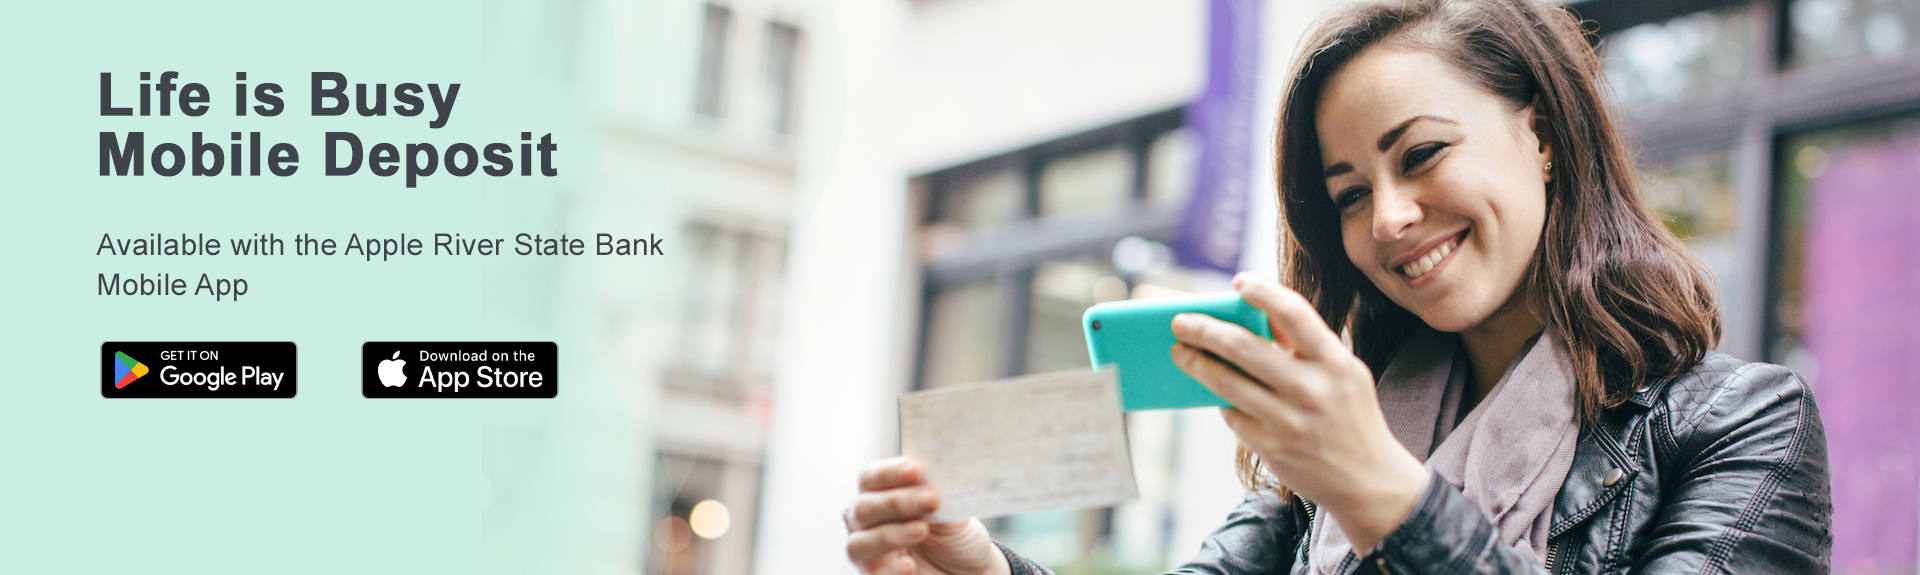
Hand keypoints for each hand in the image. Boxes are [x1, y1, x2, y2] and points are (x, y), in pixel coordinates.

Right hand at [845, 457, 1010, 574]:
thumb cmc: (955, 536)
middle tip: (930, 499)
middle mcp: (869, 522)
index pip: (871, 477)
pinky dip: (890, 569)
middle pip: (864, 507)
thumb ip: (938, 492)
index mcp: (882, 494)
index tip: (916, 470)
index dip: (890, 473)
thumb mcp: (953, 510)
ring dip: (891, 534)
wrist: (969, 570)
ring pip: (860, 542)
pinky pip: (874, 574)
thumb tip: (938, 471)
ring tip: (921, 530)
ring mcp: (870, 552)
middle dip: (896, 502)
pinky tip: (908, 565)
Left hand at [1169, 273, 1428, 551]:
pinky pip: (1232, 414)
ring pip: (1227, 384)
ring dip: (1196, 364)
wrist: (1368, 480)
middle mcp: (1312, 390)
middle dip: (1205, 330)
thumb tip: (1258, 313)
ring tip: (1180, 352)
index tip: (1238, 281)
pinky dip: (1221, 400)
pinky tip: (1212, 390)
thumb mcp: (1343, 373)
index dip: (1264, 293)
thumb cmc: (1349, 415)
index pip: (1294, 314)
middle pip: (1245, 348)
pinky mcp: (1271, 448)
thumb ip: (1306, 346)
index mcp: (1335, 363)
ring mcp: (1290, 421)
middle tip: (1180, 322)